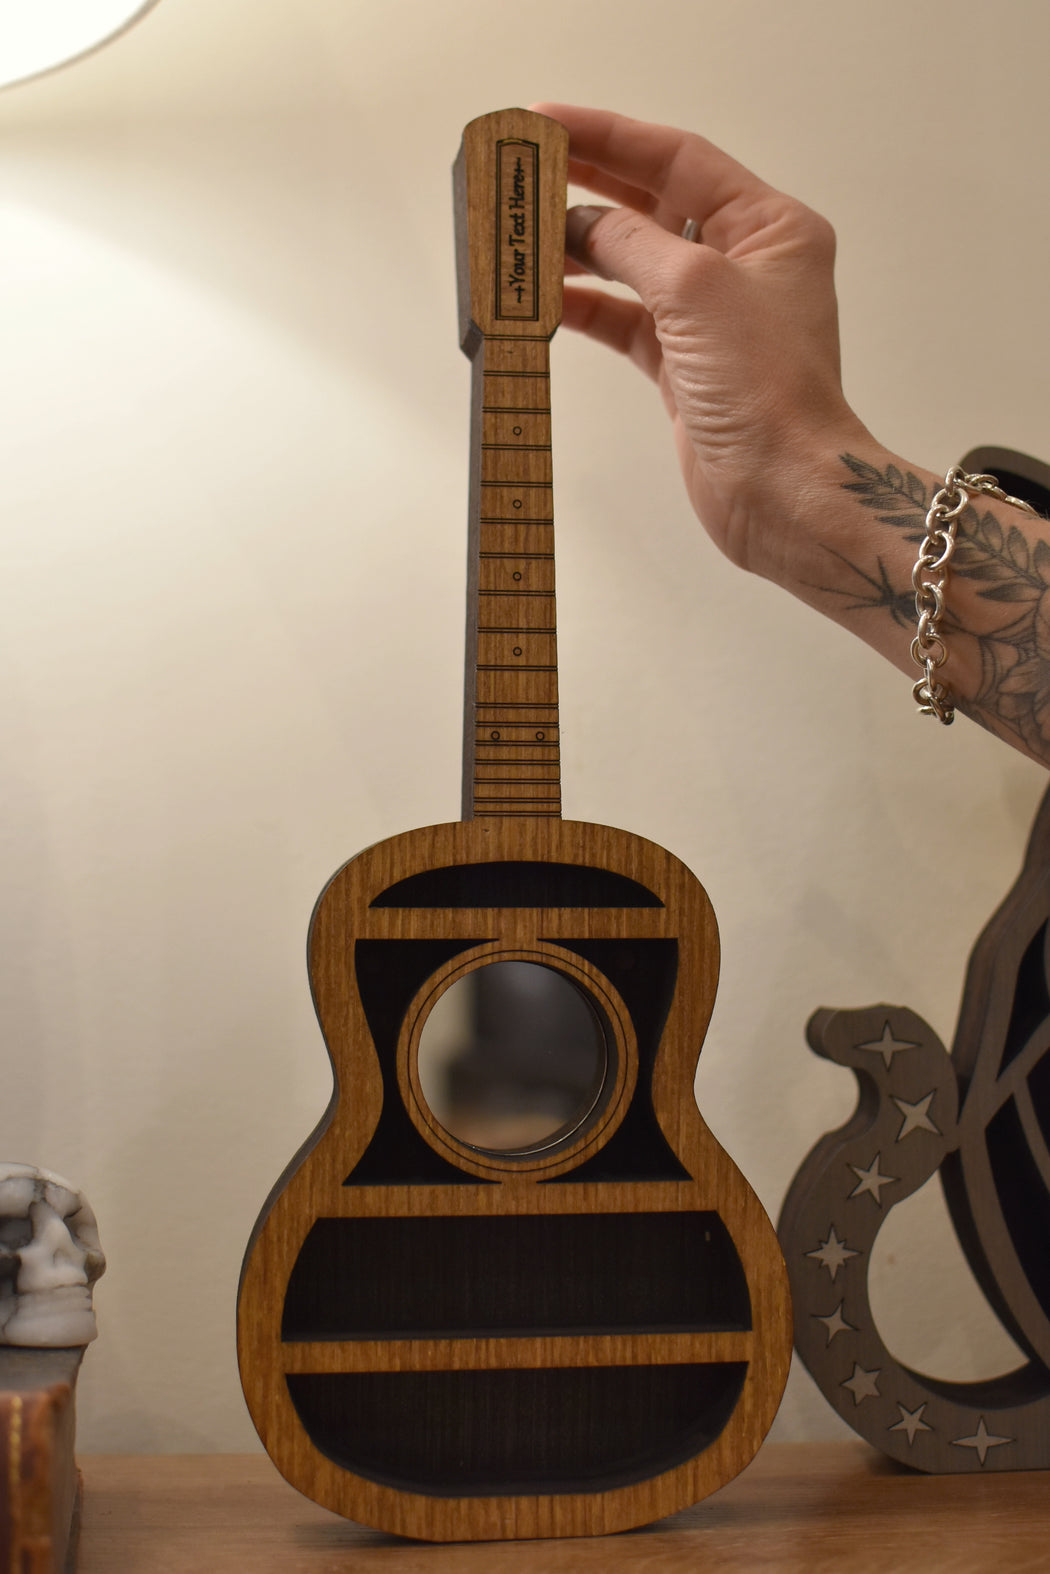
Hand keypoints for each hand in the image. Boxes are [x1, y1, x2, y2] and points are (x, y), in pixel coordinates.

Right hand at [531, 103, 870, 578]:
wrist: (784, 490)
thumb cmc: (771, 393)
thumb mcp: (695, 290)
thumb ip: (631, 242)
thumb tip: (581, 221)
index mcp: (770, 227)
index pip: (678, 158)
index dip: (609, 137)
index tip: (548, 123)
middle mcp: (745, 266)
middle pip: (652, 205)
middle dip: (587, 188)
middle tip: (525, 173)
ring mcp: (714, 319)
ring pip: (632, 264)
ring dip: (578, 251)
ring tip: (523, 235)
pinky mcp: (687, 368)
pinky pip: (625, 321)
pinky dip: (586, 307)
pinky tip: (545, 299)